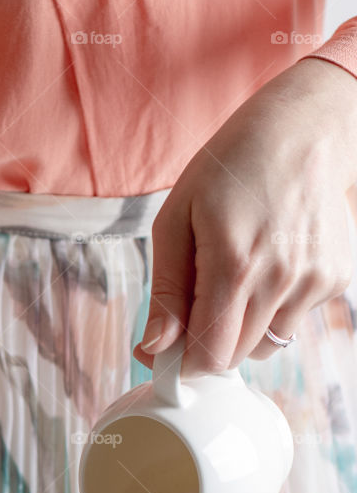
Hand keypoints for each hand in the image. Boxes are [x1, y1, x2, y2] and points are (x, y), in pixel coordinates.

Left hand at [137, 57, 356, 373]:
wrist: (305, 128)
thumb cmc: (230, 168)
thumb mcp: (177, 219)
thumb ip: (166, 291)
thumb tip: (156, 347)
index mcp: (235, 264)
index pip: (209, 357)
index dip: (180, 365)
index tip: (163, 352)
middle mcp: (281, 279)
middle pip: (235, 357)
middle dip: (205, 344)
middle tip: (192, 307)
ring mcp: (314, 280)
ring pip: (266, 345)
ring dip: (240, 329)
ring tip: (233, 279)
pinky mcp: (336, 278)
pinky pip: (293, 320)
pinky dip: (273, 308)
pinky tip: (268, 264)